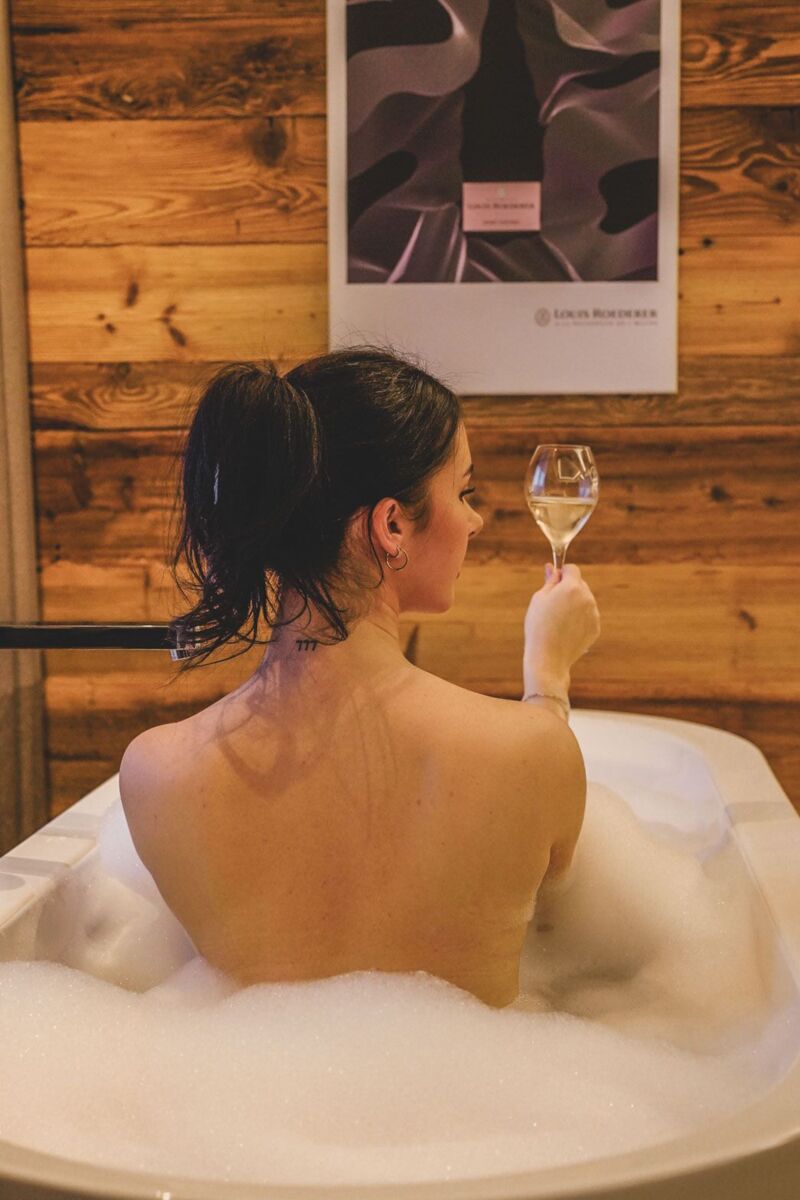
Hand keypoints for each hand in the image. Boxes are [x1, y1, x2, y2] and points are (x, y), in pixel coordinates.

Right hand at [523, 563, 600, 691]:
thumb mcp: (539, 599)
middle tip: (553, 604)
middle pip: (580, 584)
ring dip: (575, 604)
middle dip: (568, 589)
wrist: (548, 658)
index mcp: (572, 587)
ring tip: (558, 620)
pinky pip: (588, 616)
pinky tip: (566, 630)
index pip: (572, 569)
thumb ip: (550, 581)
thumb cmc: (539, 626)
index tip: (553, 582)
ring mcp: (594, 614)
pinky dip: (579, 619)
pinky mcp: (596, 628)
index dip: (562, 573)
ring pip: (585, 601)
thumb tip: (552, 567)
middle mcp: (587, 598)